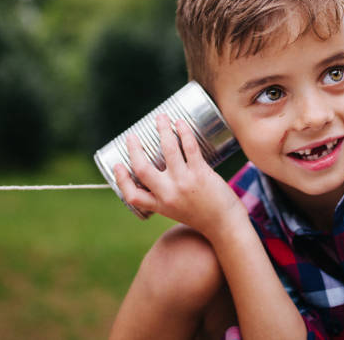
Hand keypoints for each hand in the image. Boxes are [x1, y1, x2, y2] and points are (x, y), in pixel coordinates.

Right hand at [114, 114, 245, 237]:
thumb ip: (168, 196)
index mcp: (160, 205)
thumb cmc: (204, 216)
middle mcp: (168, 194)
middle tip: (132, 135)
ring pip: (167, 150)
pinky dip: (183, 131)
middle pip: (142, 168)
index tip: (117, 164)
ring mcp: (184, 182)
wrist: (226, 226)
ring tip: (161, 117)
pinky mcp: (200, 173)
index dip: (121, 179)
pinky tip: (180, 123)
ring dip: (162, 129)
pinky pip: (189, 147)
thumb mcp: (178, 211)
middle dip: (134, 148)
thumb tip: (164, 172)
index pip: (132, 195)